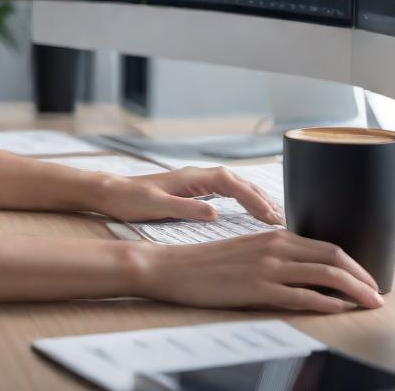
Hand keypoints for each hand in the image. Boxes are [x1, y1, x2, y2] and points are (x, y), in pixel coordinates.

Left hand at [98, 166, 284, 225]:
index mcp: (191, 177)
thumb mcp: (156, 206)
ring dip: (254, 197)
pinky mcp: (192, 190)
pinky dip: (242, 199)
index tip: (268, 215)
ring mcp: (195, 181)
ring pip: (234, 185)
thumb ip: (186, 208)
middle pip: (237, 181)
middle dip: (260, 197)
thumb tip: (215, 213)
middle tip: (282, 218)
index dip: (251, 198)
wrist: (112, 193)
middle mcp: (196, 175)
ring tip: (274, 215)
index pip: (230, 183)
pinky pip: (226, 192)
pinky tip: (250, 211)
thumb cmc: (131, 200)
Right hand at [129, 228, 384, 312]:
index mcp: (273, 235)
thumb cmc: (209, 264)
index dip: (353, 263)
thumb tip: (306, 271)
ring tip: (370, 303)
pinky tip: (338, 309)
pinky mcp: (257, 288)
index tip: (368, 278)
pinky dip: (325, 302)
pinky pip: (301, 295)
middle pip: (332, 256)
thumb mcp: (247, 252)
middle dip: (361, 276)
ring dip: (353, 289)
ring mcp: (267, 267)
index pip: (325, 245)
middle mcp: (275, 246)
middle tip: (378, 293)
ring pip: (323, 274)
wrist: (174, 268)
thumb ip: (276, 256)